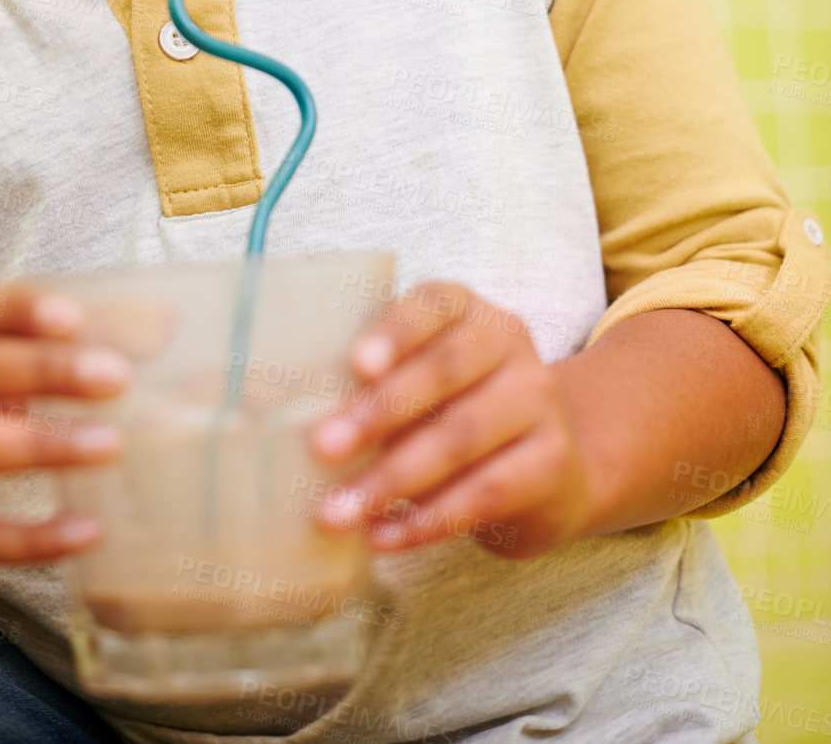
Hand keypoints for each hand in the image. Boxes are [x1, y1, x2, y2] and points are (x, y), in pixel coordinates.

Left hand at [308, 280, 594, 558]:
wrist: (548, 464)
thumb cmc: (453, 413)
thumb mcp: (420, 382)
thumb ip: (372, 385)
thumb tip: (288, 413)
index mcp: (469, 312)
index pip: (434, 304)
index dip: (396, 331)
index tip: (356, 365)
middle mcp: (510, 346)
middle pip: (446, 371)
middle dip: (380, 412)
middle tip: (322, 447)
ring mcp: (538, 403)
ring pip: (461, 438)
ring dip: (392, 478)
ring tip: (337, 512)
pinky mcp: (551, 464)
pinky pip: (484, 494)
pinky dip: (427, 520)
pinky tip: (383, 536)